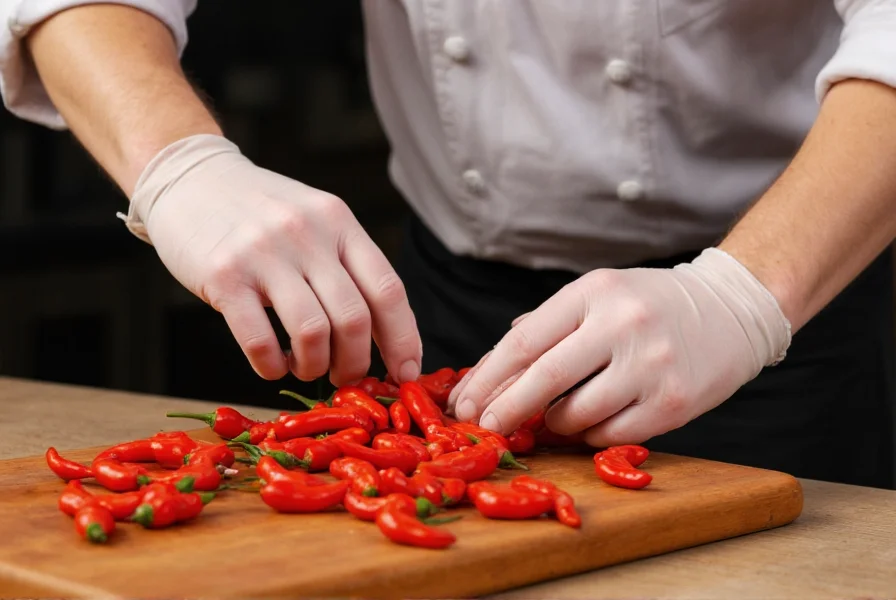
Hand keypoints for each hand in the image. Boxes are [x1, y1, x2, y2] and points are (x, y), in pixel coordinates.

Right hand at [123, 134, 421, 385]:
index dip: (404, 340)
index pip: (388, 290)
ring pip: (313, 334)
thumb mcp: (314, 220)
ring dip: (314, 367)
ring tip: (305, 367)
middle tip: (344, 376)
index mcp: (339, 222)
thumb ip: (345, 264)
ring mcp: (265, 253)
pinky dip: (271, 367)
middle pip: (354, 319)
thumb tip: (384, 335)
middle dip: (355, 363)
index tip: (405, 374)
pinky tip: (272, 363)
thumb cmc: (259, 211)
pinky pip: (260, 341)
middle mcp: (308, 235)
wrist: (189, 177)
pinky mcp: (225, 275)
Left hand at [446, 249, 790, 446]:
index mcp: (593, 293)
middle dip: (504, 409)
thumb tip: (492, 366)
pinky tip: (586, 423)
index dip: (488, 377)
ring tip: (550, 416)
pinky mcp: (673, 403)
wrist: (731, 310)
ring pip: (576, 414)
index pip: (524, 341)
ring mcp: (650, 366)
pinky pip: (610, 433)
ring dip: (551, 423)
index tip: (464, 401)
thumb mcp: (597, 294)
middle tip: (483, 427)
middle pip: (543, 379)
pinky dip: (587, 434)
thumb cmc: (650, 304)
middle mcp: (621, 325)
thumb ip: (547, 324)